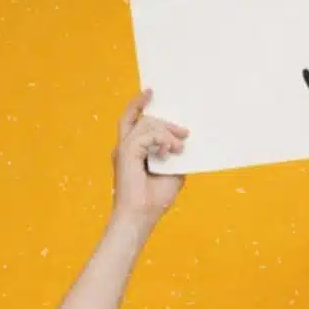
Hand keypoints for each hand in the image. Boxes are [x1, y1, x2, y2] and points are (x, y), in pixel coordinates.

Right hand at [110, 89, 188, 224]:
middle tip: (184, 133)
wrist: (142, 216)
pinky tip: (170, 151)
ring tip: (178, 149)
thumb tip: (184, 142)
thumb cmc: (155, 199)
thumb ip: (175, 156)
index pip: (133, 120)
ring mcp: (124, 149)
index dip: (139, 104)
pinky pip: (146, 134)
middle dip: (165, 122)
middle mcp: (125, 147)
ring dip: (167, 133)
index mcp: (132, 151)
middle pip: (141, 118)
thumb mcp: (173, 173)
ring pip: (146, 124)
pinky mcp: (126, 152)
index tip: (150, 92)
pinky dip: (162, 140)